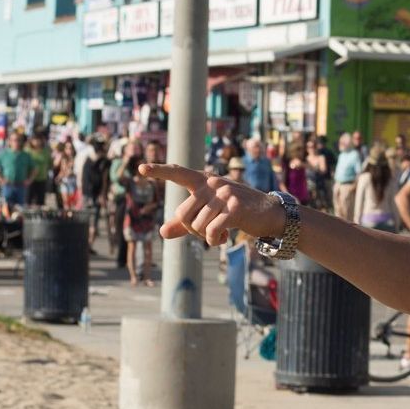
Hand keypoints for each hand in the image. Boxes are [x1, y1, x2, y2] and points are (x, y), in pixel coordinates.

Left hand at [140, 162, 284, 245]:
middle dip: (192, 230)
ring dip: (206, 237)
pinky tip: (224, 238)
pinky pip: (211, 231)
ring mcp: (224, 194)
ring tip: (220, 233)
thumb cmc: (236, 212)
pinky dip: (214, 240)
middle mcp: (212, 183)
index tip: (141, 168)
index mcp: (203, 181)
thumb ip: (186, 223)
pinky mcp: (235, 208)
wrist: (268, 213)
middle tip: (208, 231)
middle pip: (183, 214)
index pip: (178, 173)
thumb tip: (162, 232)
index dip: (159, 171)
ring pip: (197, 226)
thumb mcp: (210, 214)